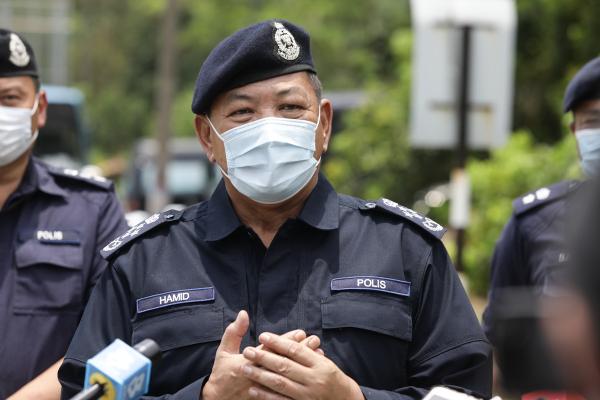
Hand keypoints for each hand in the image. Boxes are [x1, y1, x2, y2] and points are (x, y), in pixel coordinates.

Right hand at [201, 311, 320, 399]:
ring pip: (289, 374)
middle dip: (300, 350)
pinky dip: (301, 380)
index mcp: (248, 361)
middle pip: (284, 361)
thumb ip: (234, 332)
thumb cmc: (222, 374)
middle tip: (315, 340)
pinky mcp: (267, 396)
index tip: (301, 333)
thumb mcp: (224, 351)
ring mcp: (264, 387)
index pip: (271, 349)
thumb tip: (243, 313)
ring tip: (318, 354)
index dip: (287, 340)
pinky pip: (287, 389)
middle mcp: (258, 374)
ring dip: (304, 364)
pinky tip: (311, 373)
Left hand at [241, 332, 363, 399]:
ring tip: (246, 368)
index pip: (295, 350)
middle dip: (264, 357)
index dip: (278, 342)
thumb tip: (284, 340)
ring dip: (261, 375)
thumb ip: (306, 353)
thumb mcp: (324, 362)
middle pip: (285, 366)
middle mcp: (314, 379)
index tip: (262, 336)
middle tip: (247, 351)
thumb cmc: (331, 378)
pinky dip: (266, 396)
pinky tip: (253, 390)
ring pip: (281, 383)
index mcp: (320, 364)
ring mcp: (307, 395)